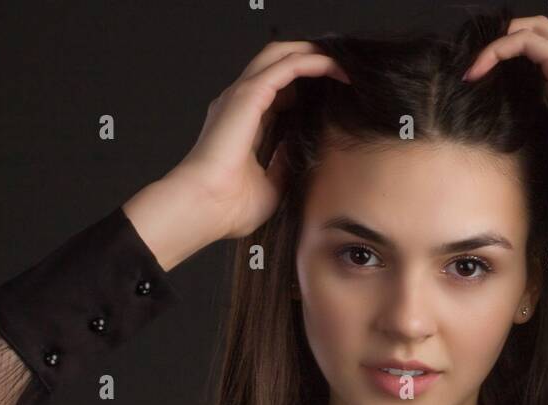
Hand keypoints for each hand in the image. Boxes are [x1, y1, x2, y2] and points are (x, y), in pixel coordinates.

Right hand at [169, 40, 349, 241]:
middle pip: (277, 64)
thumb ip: (284, 164)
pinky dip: (311, 62)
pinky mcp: (249, 95)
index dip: (304, 88)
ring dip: (313, 55)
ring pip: (280, 56)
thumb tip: (298, 150)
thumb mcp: (271, 186)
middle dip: (309, 60)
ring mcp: (242, 95)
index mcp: (243, 122)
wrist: (205, 207)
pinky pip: (286, 66)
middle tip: (340, 70)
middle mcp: (240, 103)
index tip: (332, 96)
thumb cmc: (228, 207)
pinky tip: (334, 68)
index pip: (277, 91)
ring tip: (341, 65)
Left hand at [462, 15, 547, 232]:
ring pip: (538, 28)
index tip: (485, 87)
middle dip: (512, 37)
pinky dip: (499, 48)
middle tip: (484, 64)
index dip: (518, 64)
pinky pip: (526, 41)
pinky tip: (479, 68)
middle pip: (546, 32)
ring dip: (504, 37)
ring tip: (479, 62)